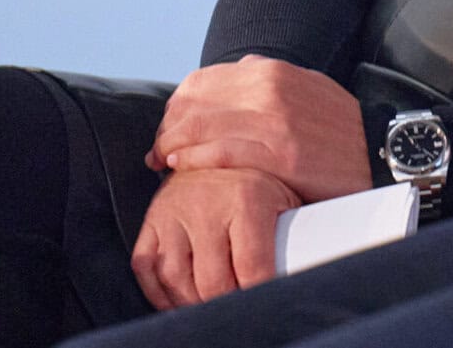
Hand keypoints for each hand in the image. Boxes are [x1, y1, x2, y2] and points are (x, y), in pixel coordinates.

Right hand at [131, 166, 298, 309]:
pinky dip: (159, 291)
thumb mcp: (284, 196)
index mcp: (247, 196)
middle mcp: (207, 202)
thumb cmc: (258, 180)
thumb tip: (307, 263)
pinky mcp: (152, 219)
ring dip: (192, 302)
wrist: (217, 147)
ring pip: (175, 277)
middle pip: (212, 280)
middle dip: (226, 302)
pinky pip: (145, 266)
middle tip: (238, 305)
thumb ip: (294, 229)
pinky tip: (179, 297)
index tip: (263, 298)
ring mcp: (174, 211)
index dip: (258, 292)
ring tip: (210, 305)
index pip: (252, 265)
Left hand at [145, 57, 370, 203]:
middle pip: (193, 103)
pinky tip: (180, 167)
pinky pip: (219, 152)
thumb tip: (234, 72)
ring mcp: (274, 119)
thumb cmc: (338, 129)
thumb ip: (268, 80)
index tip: (169, 129)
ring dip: (171, 145)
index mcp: (271, 70)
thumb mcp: (305, 87)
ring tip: (163, 161)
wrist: (381, 151)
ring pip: (199, 127)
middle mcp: (269, 87)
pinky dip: (192, 159)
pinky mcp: (280, 153)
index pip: (201, 82)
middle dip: (167, 127)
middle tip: (158, 150)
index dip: (176, 107)